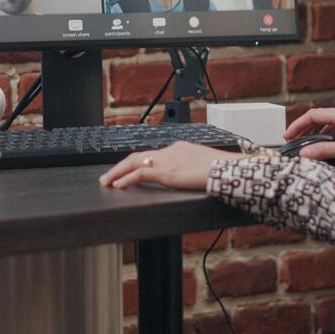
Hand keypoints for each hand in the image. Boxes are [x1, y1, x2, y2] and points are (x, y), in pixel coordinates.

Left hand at [99, 141, 244, 190]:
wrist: (228, 168)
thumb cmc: (222, 169)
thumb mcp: (203, 166)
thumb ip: (192, 170)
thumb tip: (190, 178)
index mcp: (179, 148)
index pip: (152, 154)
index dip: (136, 163)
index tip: (126, 170)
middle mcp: (170, 151)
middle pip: (138, 156)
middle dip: (121, 166)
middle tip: (108, 176)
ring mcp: (168, 160)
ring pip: (134, 162)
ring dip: (117, 172)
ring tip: (106, 181)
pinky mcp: (167, 172)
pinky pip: (140, 173)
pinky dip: (126, 179)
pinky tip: (118, 185)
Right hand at [283, 106, 334, 164]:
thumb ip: (324, 150)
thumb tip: (304, 153)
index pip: (312, 115)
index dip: (297, 125)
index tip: (288, 136)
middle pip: (318, 119)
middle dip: (304, 129)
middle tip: (293, 141)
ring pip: (327, 126)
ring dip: (314, 135)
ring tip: (306, 146)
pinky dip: (325, 139)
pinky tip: (323, 149)